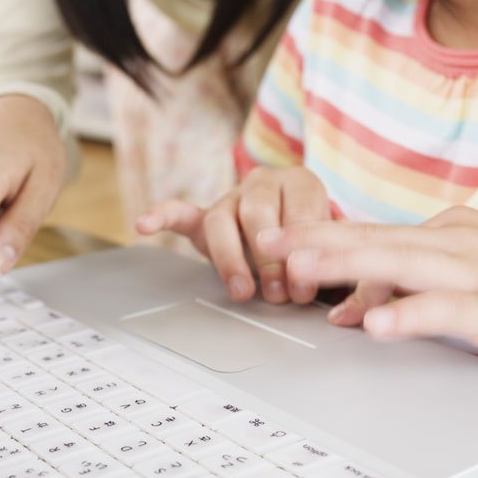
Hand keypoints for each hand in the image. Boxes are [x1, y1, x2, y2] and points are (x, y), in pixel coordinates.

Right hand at [136, 166, 331, 304]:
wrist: (295, 233)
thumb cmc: (315, 243)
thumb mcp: (332, 246)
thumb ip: (329, 259)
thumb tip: (329, 290)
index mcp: (301, 183)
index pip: (300, 211)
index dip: (303, 251)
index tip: (305, 288)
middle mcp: (263, 183)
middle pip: (258, 212)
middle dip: (269, 258)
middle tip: (279, 294)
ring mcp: (231, 198)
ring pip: (221, 219)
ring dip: (230, 258)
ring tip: (241, 291)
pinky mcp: (205, 216)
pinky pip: (180, 212)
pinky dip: (161, 216)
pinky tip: (144, 224)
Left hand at [258, 205, 477, 381]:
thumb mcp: (461, 287)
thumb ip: (404, 293)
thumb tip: (349, 312)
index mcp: (447, 233)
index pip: (372, 237)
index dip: (321, 240)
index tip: (276, 240)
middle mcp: (456, 242)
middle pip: (374, 239)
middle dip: (315, 240)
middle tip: (266, 241)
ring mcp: (476, 272)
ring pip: (399, 263)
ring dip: (345, 266)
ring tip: (299, 267)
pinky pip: (444, 310)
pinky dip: (407, 314)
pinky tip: (375, 323)